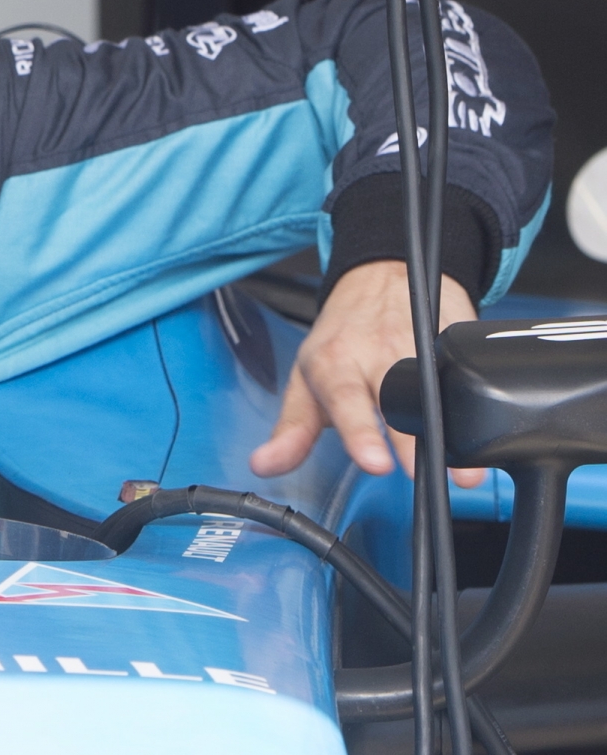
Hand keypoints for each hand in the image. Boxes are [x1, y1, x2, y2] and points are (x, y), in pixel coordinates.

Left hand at [250, 260, 484, 485]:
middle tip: (426, 476)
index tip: (376, 463)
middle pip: (399, 399)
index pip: (347, 401)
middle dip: (414, 440)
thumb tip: (264, 466)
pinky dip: (480, 403)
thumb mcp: (306, 379)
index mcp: (336, 363)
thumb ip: (291, 429)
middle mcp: (378, 353)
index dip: (361, 433)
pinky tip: (489, 432)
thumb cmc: (342, 338)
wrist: (380, 278)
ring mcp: (421, 344)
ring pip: (439, 389)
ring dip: (455, 429)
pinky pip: (470, 373)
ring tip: (468, 471)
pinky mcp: (455, 339)